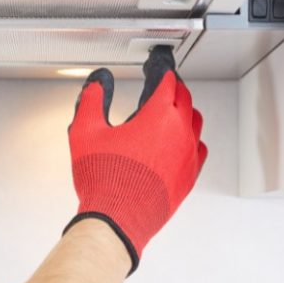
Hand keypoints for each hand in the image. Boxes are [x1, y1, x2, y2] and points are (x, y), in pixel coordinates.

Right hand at [64, 46, 206, 273]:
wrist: (116, 220)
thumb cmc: (104, 181)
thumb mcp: (86, 132)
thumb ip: (92, 100)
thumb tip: (98, 82)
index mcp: (157, 116)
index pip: (166, 80)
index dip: (160, 67)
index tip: (156, 62)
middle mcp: (179, 133)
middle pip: (183, 97)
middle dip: (172, 85)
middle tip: (162, 80)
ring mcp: (187, 156)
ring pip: (194, 121)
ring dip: (183, 108)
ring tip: (171, 106)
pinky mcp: (188, 177)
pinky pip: (197, 148)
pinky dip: (189, 137)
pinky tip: (181, 140)